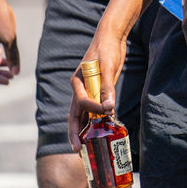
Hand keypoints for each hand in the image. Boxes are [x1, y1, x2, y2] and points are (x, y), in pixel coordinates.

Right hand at [67, 33, 126, 151]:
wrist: (112, 38)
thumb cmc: (107, 49)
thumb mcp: (108, 66)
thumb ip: (107, 87)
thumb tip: (108, 107)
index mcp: (77, 82)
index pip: (82, 102)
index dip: (93, 109)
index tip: (107, 110)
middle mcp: (80, 89)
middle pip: (74, 115)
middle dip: (75, 133)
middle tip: (77, 149)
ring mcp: (88, 91)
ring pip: (83, 115)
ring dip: (85, 130)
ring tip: (86, 147)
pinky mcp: (97, 91)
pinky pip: (94, 110)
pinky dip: (96, 120)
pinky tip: (101, 131)